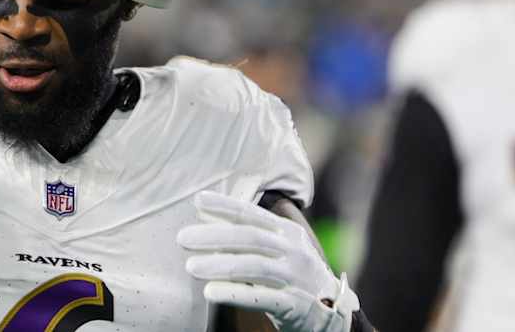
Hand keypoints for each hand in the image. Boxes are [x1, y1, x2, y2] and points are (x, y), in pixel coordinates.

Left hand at [177, 191, 358, 331]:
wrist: (332, 313)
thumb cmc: (292, 275)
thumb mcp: (277, 249)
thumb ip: (245, 233)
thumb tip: (203, 213)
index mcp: (288, 232)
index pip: (252, 215)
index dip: (225, 206)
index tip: (198, 201)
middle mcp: (294, 251)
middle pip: (250, 238)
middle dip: (214, 236)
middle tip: (182, 238)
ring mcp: (296, 278)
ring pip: (254, 267)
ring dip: (220, 265)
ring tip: (190, 266)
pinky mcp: (295, 305)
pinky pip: (262, 298)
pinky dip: (234, 294)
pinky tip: (210, 291)